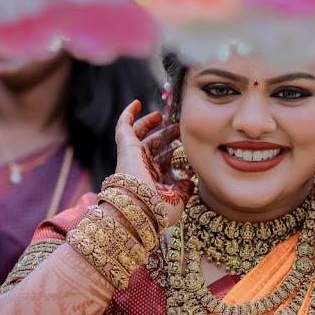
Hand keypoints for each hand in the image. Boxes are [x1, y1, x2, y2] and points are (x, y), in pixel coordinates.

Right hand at [112, 101, 192, 227]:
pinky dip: (128, 114)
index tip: (189, 145)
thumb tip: (190, 181)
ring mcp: (133, 157)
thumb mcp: (178, 202)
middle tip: (178, 127)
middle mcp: (142, 168)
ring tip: (161, 115)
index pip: (164, 162)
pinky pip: (124, 126)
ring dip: (150, 124)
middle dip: (166, 136)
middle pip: (154, 146)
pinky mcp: (126, 147)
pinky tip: (136, 103)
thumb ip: (185, 190)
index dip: (174, 153)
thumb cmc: (157, 210)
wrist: (139, 208)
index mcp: (154, 180)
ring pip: (140, 135)